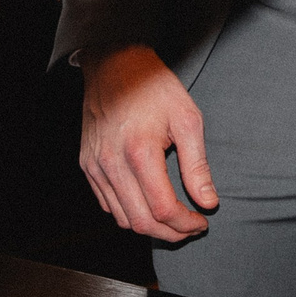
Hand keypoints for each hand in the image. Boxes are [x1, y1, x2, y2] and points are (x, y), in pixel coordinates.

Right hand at [78, 44, 216, 241]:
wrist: (115, 64)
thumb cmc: (154, 88)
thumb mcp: (187, 118)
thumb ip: (197, 165)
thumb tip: (208, 202)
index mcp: (139, 152)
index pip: (162, 209)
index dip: (185, 224)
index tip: (202, 221)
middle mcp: (112, 164)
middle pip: (140, 222)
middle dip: (170, 233)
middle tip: (190, 227)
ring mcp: (95, 166)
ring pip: (122, 218)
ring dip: (149, 227)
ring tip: (173, 219)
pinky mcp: (87, 165)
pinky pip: (107, 204)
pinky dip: (129, 213)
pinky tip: (148, 203)